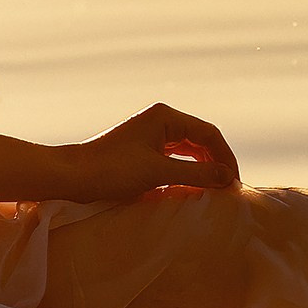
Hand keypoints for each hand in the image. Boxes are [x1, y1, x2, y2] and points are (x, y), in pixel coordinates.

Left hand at [62, 103, 239, 199]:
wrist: (74, 176)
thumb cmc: (112, 171)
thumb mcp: (158, 173)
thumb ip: (196, 174)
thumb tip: (228, 177)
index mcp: (165, 116)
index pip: (209, 133)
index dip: (226, 157)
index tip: (234, 183)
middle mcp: (161, 120)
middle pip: (201, 140)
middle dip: (217, 163)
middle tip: (228, 190)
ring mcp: (152, 134)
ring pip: (189, 150)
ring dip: (204, 168)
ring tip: (215, 190)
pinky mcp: (144, 149)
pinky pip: (176, 158)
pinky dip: (188, 172)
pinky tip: (194, 187)